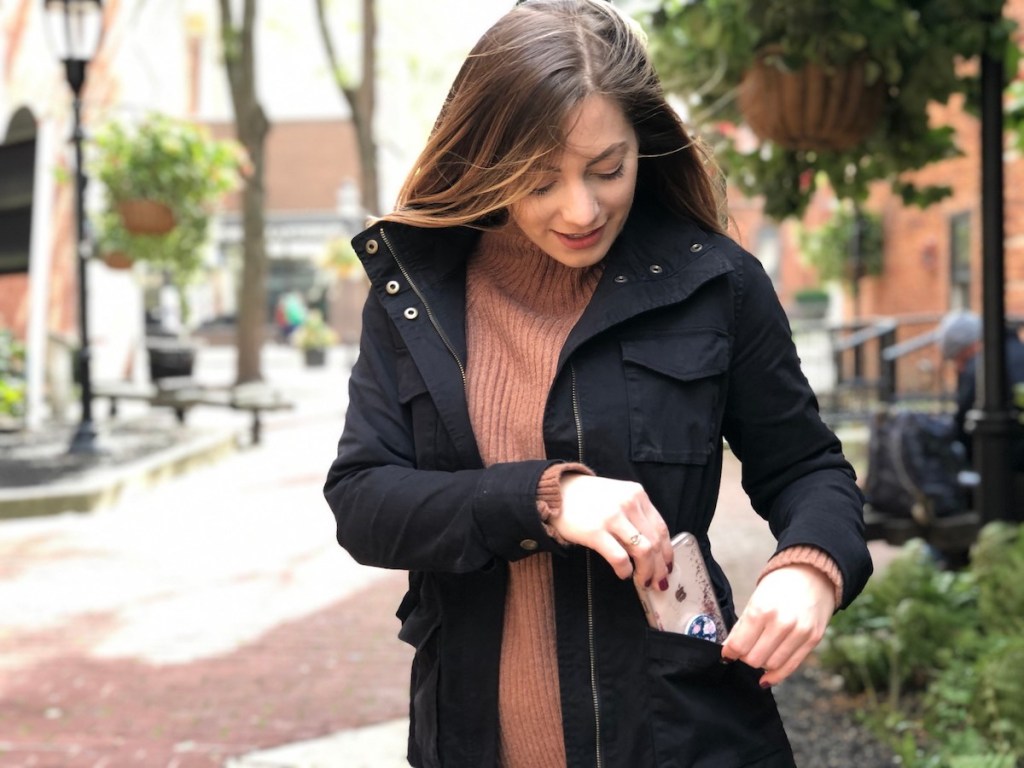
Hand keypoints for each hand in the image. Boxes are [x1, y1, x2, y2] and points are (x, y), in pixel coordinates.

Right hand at [551, 474, 672, 589]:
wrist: (555, 492)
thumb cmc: (587, 497)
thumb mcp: (617, 495)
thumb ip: (635, 513)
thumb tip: (652, 546)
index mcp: (637, 494)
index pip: (661, 528)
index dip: (667, 551)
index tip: (667, 566)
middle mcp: (629, 503)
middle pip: (655, 542)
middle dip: (659, 567)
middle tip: (657, 581)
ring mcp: (612, 517)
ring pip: (643, 551)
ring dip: (647, 571)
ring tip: (643, 581)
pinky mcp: (595, 531)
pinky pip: (619, 557)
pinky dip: (625, 570)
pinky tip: (623, 574)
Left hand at [720, 564, 835, 686]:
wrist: (812, 574)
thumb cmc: (779, 585)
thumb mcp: (755, 599)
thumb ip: (743, 626)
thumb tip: (730, 649)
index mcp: (762, 610)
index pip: (739, 645)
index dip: (730, 652)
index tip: (727, 653)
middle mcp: (782, 623)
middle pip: (754, 659)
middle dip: (745, 657)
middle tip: (744, 651)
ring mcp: (800, 633)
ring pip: (772, 665)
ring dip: (761, 664)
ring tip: (758, 653)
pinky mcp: (813, 640)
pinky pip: (791, 667)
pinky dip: (776, 675)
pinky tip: (766, 677)